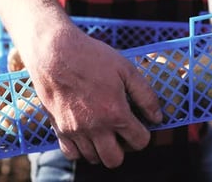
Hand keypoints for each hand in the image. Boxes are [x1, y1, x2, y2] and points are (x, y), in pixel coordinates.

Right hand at [26, 24, 162, 167]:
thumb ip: (145, 95)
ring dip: (102, 148)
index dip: (144, 133)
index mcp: (115, 113)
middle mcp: (95, 127)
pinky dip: (81, 149)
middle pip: (115, 159)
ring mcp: (75, 130)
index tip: (139, 124)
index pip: (140, 142)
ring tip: (104, 129)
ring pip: (93, 158)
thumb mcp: (126, 69)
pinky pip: (71, 154)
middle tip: (122, 131)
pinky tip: (86, 133)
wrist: (54, 52)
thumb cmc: (91, 57)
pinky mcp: (58, 128)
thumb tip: (157, 117)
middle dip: (123, 148)